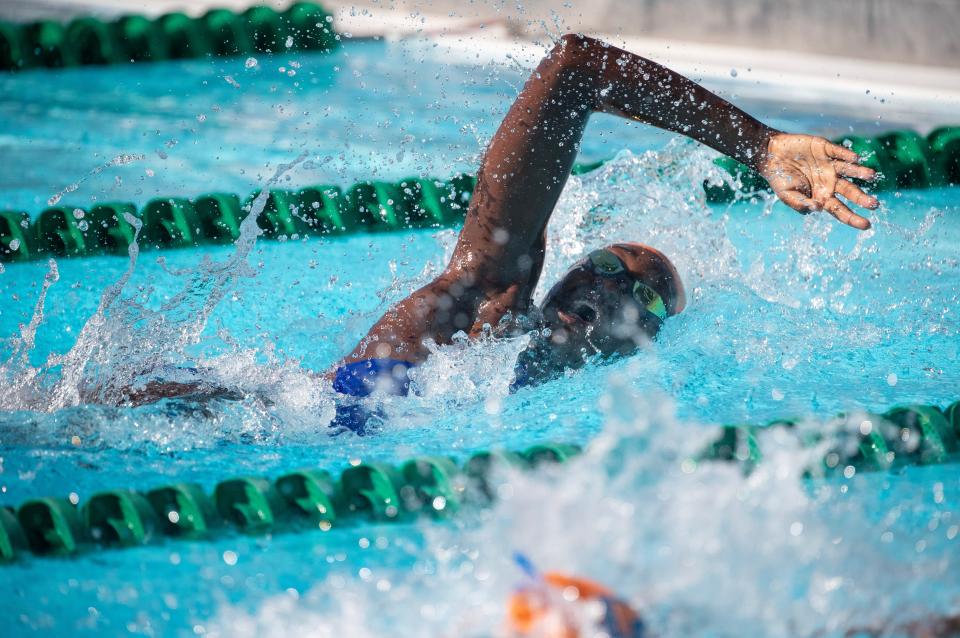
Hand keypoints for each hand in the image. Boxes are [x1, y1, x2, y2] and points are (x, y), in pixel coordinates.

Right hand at [757, 133, 879, 229]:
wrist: (771, 155)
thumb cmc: (779, 178)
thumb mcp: (786, 195)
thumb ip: (800, 204)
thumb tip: (818, 209)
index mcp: (821, 195)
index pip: (840, 209)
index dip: (853, 218)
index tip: (866, 225)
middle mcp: (829, 182)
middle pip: (850, 191)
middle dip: (862, 198)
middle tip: (874, 205)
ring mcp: (829, 165)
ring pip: (849, 170)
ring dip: (860, 173)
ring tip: (871, 175)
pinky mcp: (826, 149)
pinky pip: (839, 152)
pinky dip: (846, 155)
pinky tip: (855, 159)